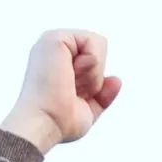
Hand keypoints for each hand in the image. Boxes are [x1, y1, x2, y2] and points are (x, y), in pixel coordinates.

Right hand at [1, 30, 122, 153]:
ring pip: (99, 44)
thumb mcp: (88, 109)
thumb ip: (102, 95)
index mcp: (58, 63)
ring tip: (71, 83)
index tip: (74, 96)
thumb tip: (116, 79)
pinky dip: (93, 65)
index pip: (95, 62)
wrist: (44, 124)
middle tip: (72, 90)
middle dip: (95, 78)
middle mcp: (54, 49)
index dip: (94, 83)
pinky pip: (95, 41)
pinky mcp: (55, 37)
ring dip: (93, 73)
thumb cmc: (59, 122)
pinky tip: (72, 75)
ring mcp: (53, 41)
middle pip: (99, 52)